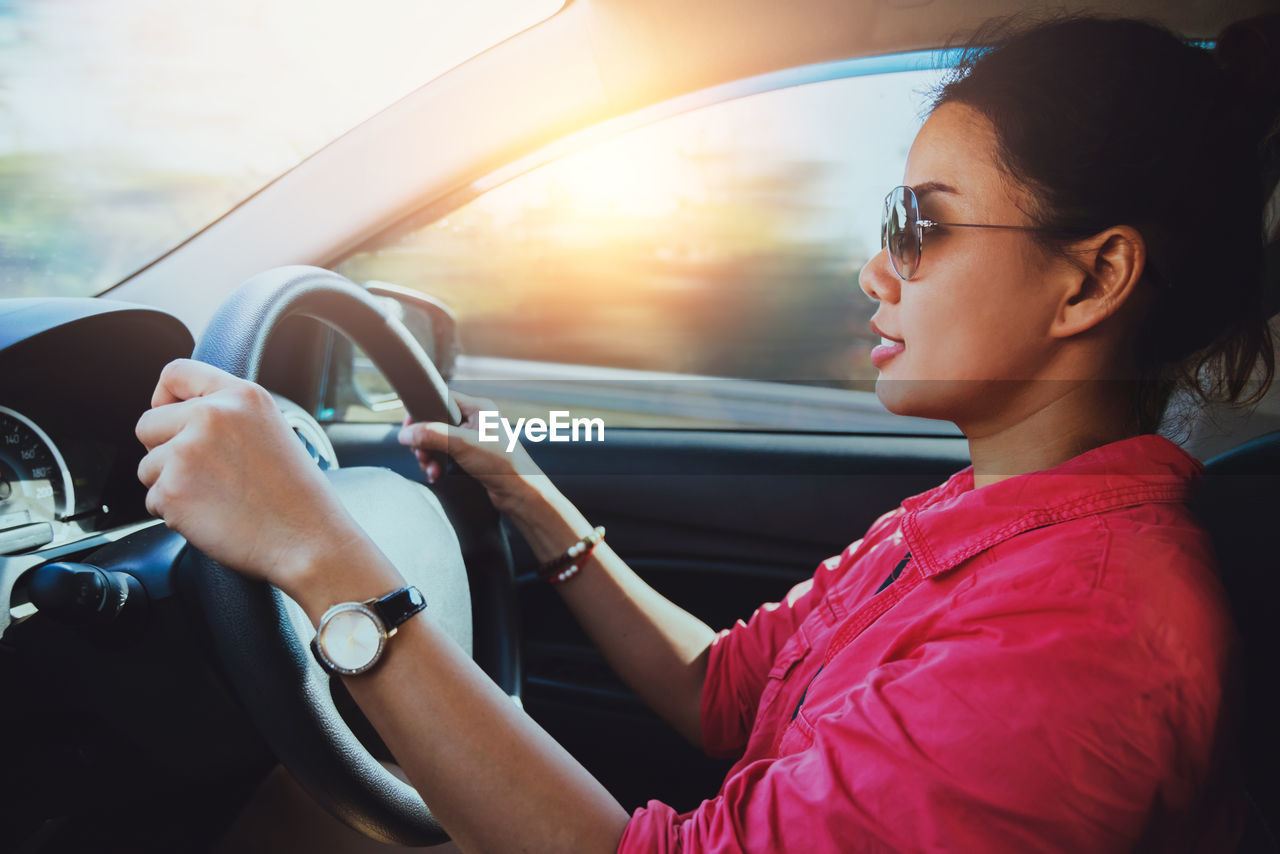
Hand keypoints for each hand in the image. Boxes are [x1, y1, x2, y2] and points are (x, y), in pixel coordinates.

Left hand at [136, 359, 370, 592]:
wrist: (307, 539)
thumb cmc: (296, 496)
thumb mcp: (271, 429)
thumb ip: (228, 413)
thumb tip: (181, 415)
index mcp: (240, 396)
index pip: (175, 373)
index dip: (164, 397)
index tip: (170, 416)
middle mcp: (211, 415)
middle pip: (148, 424)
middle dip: (164, 450)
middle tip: (203, 473)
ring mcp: (187, 451)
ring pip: (148, 466)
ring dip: (170, 485)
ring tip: (215, 497)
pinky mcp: (172, 489)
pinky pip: (151, 499)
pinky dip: (174, 512)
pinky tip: (211, 515)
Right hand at [398, 391, 545, 517]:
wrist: (519, 493)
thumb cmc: (503, 464)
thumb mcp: (462, 444)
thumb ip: (432, 435)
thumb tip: (406, 433)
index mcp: (478, 408)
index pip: (442, 399)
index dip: (423, 411)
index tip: (409, 426)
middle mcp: (476, 421)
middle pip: (436, 423)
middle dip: (425, 441)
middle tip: (421, 454)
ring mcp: (473, 440)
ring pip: (438, 442)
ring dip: (429, 456)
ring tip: (430, 468)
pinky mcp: (471, 457)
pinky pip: (445, 456)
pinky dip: (437, 465)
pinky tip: (436, 474)